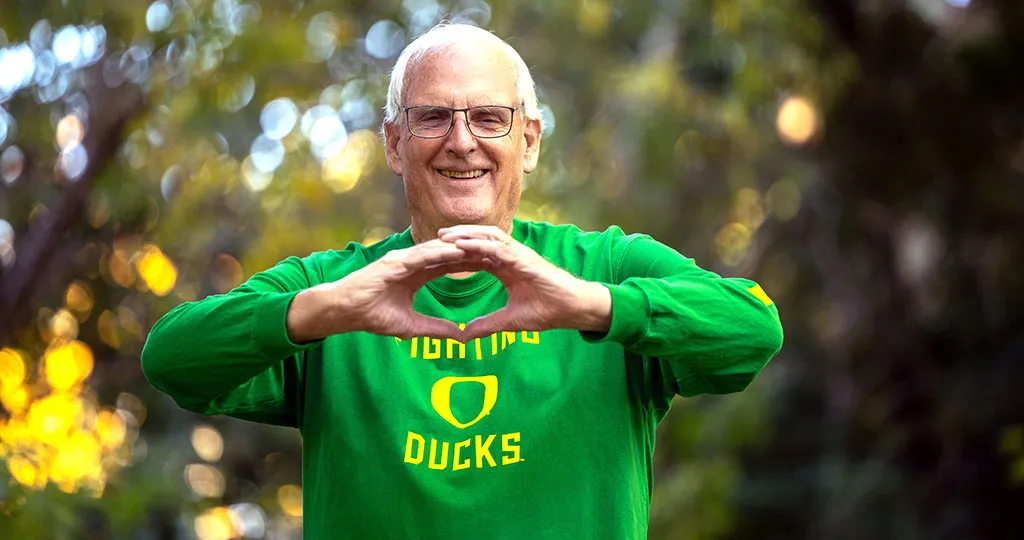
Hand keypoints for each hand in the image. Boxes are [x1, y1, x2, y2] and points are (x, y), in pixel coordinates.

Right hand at [288, 239, 488, 341]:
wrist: (344, 311)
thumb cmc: (372, 316)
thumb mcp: (411, 327)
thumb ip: (436, 329)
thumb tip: (460, 337)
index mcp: (417, 273)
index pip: (451, 265)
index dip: (472, 263)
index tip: (495, 263)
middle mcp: (412, 261)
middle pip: (449, 253)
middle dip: (473, 250)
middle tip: (498, 248)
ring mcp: (403, 259)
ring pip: (439, 249)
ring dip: (462, 247)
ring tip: (484, 245)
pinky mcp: (394, 262)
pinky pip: (422, 255)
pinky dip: (440, 252)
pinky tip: (459, 251)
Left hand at [437, 225, 611, 340]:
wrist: (573, 309)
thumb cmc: (548, 310)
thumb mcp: (510, 321)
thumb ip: (487, 325)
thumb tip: (465, 336)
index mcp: (506, 268)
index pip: (477, 257)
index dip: (457, 255)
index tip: (437, 256)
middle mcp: (511, 257)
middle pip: (478, 241)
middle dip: (457, 238)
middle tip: (434, 238)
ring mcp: (518, 255)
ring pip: (486, 238)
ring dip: (464, 235)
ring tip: (444, 235)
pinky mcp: (524, 259)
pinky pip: (497, 248)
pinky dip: (478, 244)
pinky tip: (462, 245)